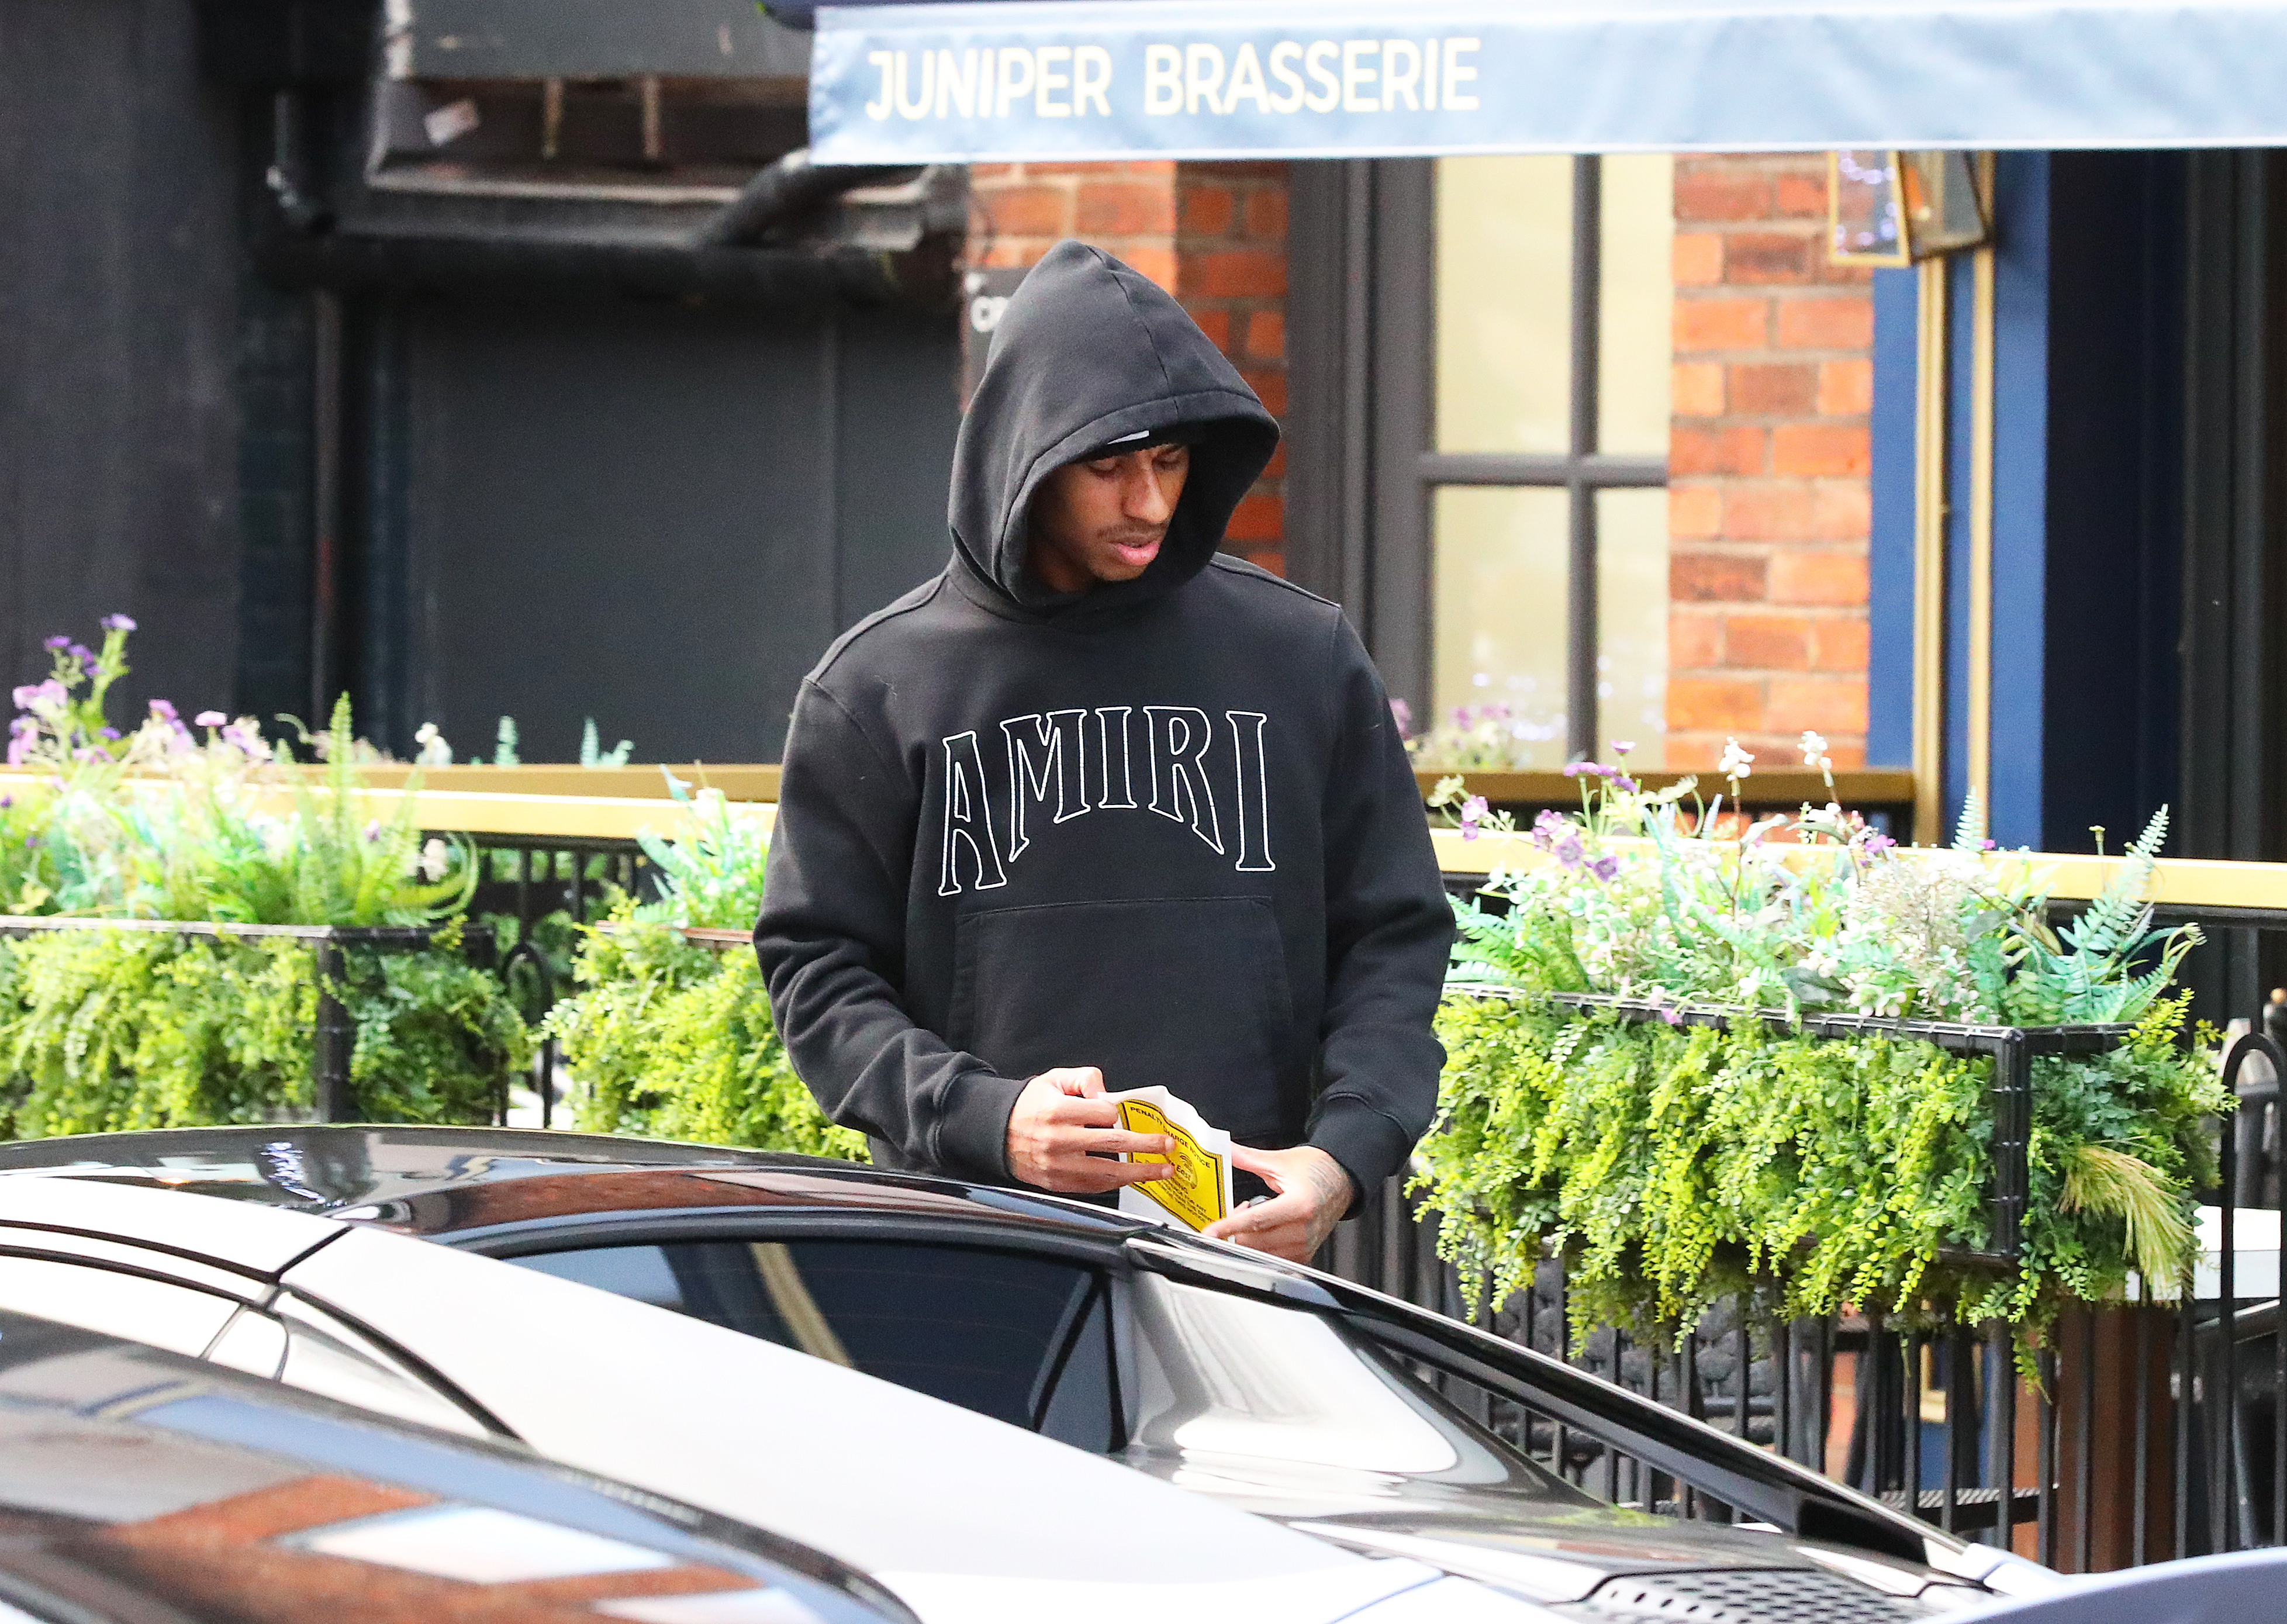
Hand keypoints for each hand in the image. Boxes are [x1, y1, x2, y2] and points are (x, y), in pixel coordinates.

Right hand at [1004, 1067, 1174, 1193]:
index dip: (1118, 1113)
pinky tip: (1132, 1177)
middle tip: (1167, 1146)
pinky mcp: (1057, 1183)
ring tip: (1161, 1170)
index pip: (1103, 1113)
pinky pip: (1093, 1186)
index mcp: (1057, 1112)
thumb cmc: (1030, 1105)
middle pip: (1112, 1144)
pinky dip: (1116, 1183)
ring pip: (1107, 1172)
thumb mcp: (1054, 1079)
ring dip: (1139, 1172)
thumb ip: (1085, 1078)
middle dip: (1146, 1146)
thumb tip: (1108, 1094)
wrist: (998, 1133)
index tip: (1123, 1115)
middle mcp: (1058, 1141)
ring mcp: (1058, 1166)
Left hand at [1202, 1145, 1354, 1263]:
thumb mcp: (1280, 1161)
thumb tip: (1224, 1150)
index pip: (1257, 1221)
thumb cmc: (1317, 1170)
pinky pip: (1273, 1258)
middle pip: (1255, 1242)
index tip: (1210, 1233)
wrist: (1342, 1179)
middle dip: (1236, 1229)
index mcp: (1299, 1205)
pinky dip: (1261, 1246)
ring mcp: (1305, 1245)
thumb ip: (1248, 1158)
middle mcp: (1304, 1229)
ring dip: (1248, 1238)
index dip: (1229, 1227)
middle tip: (1237, 1209)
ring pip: (1261, 1253)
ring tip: (1254, 1216)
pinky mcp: (1305, 1254)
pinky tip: (1264, 1229)